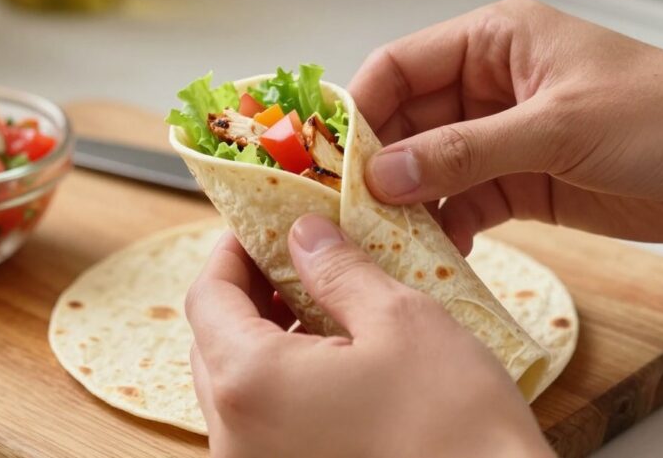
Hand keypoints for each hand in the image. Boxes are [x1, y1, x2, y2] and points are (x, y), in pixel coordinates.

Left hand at [186, 215, 552, 457]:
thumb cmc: (455, 425)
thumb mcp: (400, 321)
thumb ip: (338, 270)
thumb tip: (304, 235)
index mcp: (249, 384)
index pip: (207, 298)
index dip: (231, 252)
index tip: (261, 226)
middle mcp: (235, 437)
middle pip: (213, 343)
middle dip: (249, 293)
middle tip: (295, 259)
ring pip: (236, 386)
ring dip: (266, 337)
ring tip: (320, 304)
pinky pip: (262, 422)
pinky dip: (282, 381)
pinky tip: (331, 359)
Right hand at [351, 0, 662, 252]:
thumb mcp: (556, 127)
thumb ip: (465, 151)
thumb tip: (385, 173)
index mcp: (492, 44)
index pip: (400, 67)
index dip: (359, 108)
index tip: (330, 156)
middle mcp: (487, 87)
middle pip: (404, 123)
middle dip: (375, 165)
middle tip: (346, 209)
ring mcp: (499, 138)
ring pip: (426, 169)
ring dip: (404, 203)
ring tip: (380, 238)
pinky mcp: (517, 184)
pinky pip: (460, 203)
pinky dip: (442, 227)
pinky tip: (430, 250)